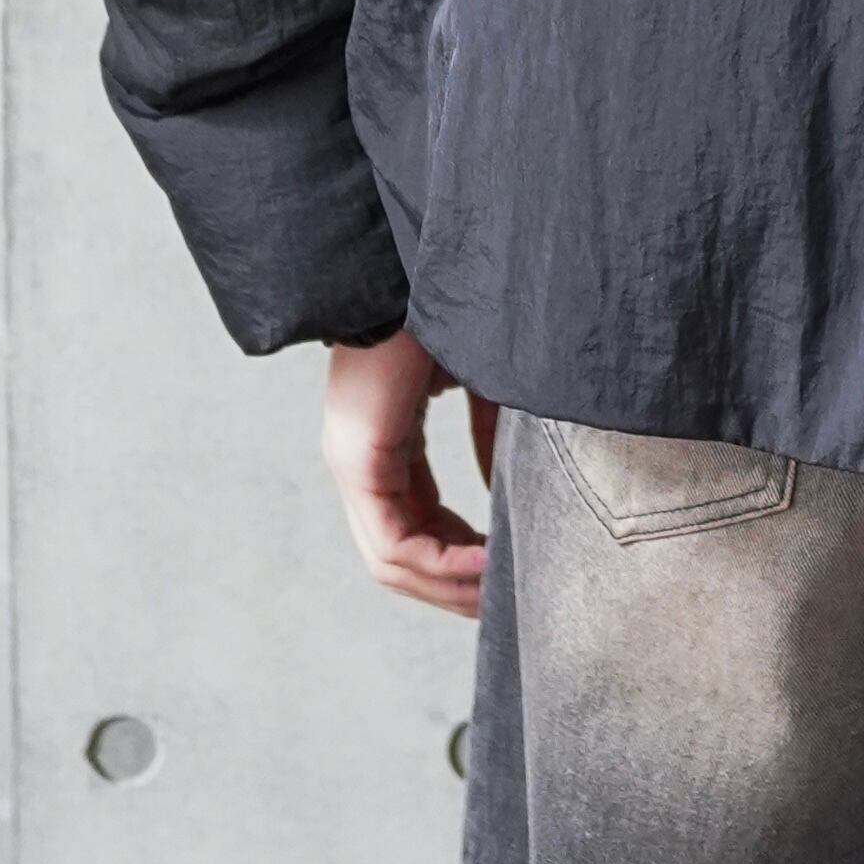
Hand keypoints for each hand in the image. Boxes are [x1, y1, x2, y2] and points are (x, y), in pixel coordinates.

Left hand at [321, 329, 497, 618]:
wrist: (423, 262)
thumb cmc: (453, 307)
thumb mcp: (484, 383)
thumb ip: (493, 436)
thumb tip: (511, 488)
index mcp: (384, 439)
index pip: (415, 521)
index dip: (462, 555)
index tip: (507, 569)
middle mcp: (359, 458)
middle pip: (399, 554)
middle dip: (455, 585)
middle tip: (503, 601)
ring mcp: (353, 460)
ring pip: (392, 559)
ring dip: (449, 584)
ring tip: (499, 592)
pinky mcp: (358, 459)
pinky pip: (394, 541)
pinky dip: (443, 562)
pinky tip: (488, 564)